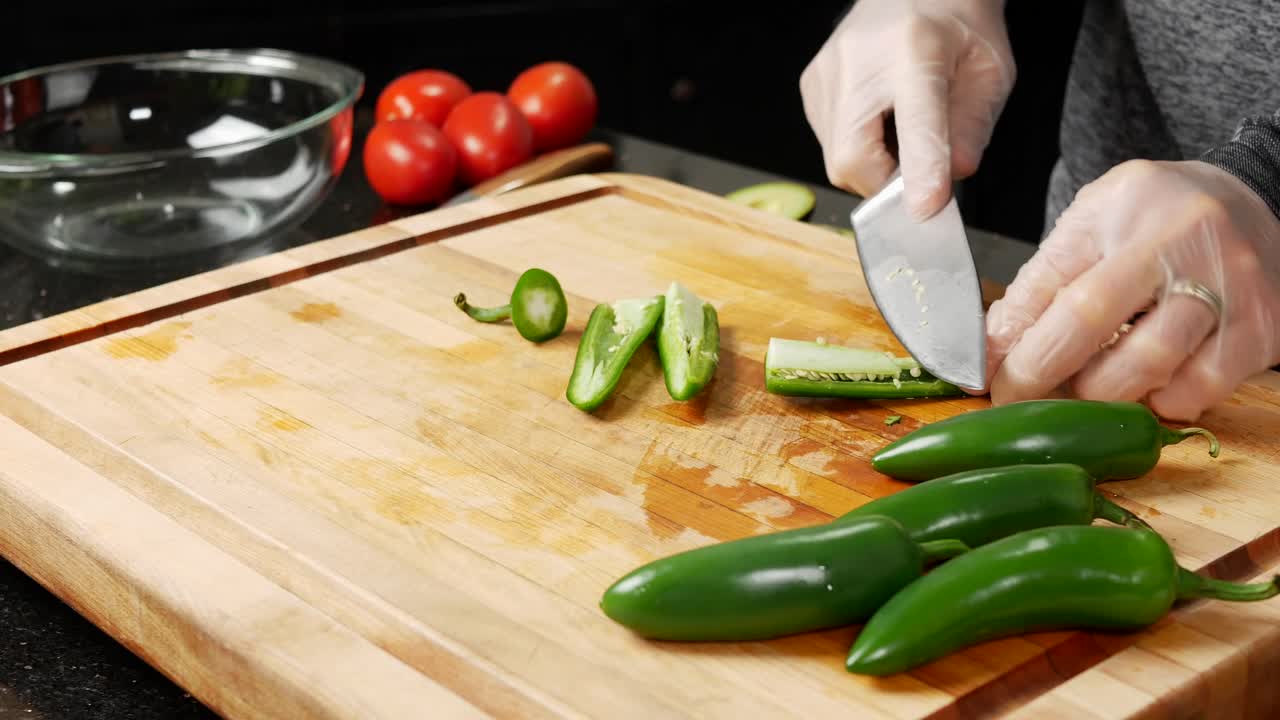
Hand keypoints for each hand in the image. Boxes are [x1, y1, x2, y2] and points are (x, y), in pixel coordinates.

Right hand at [799, 0, 1014, 217]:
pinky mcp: (811, 88)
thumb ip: (972, 129)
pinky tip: (880, 123)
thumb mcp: (990, 72)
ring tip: (902, 134)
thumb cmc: (956, 26)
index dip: (921, 169)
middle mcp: (858, 61)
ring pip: (839, 161)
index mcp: (915, 48)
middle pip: (853, 157)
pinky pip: (830, 146)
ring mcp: (826, 75)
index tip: (926, 207)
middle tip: (920, 175)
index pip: (915, 121)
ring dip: (875, 168)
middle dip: (887, 185)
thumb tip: (949, 179)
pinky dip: (860, 152)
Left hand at [985, 159, 1279, 420]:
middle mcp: (1189, 244)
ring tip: (1087, 387)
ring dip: (1109, 395)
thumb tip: (991, 351)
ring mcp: (1236, 287)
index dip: (1024, 353)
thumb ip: (1039, 285)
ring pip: (1159, 368)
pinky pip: (1203, 388)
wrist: (1242, 198)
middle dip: (1059, 381)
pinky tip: (1148, 382)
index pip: (1067, 297)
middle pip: (1112, 335)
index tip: (993, 385)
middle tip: (1032, 397)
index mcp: (1129, 212)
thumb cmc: (1148, 218)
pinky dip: (1164, 400)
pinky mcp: (1264, 326)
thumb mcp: (1085, 227)